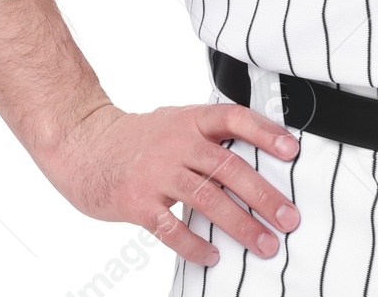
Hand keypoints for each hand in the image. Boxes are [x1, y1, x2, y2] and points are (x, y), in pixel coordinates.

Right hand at [35, 101, 301, 266]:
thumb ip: (210, 136)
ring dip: (240, 225)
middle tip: (289, 218)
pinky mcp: (137, 202)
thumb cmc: (139, 138)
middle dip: (263, 195)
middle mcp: (177, 143)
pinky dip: (194, 245)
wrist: (85, 145)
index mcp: (191, 120)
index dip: (265, 132)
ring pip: (206, 199)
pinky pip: (171, 228)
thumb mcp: (176, 121)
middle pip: (228, 167)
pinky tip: (213, 257)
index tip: (292, 151)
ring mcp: (157, 173)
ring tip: (265, 244)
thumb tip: (258, 155)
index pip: (234, 119)